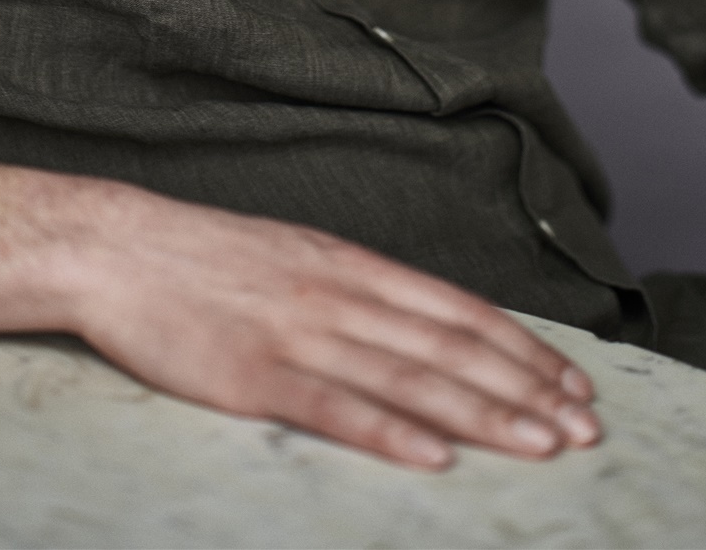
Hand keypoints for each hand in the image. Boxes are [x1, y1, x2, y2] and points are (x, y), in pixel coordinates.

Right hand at [69, 190, 599, 469]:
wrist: (119, 248)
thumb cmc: (207, 258)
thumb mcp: (297, 254)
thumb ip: (359, 289)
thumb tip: (425, 323)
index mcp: (350, 264)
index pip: (458, 309)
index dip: (522, 348)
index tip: (573, 383)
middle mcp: (338, 294)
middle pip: (450, 346)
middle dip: (527, 390)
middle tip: (587, 429)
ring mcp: (297, 334)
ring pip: (409, 378)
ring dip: (484, 415)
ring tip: (543, 446)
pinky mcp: (252, 377)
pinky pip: (333, 409)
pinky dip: (390, 432)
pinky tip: (434, 456)